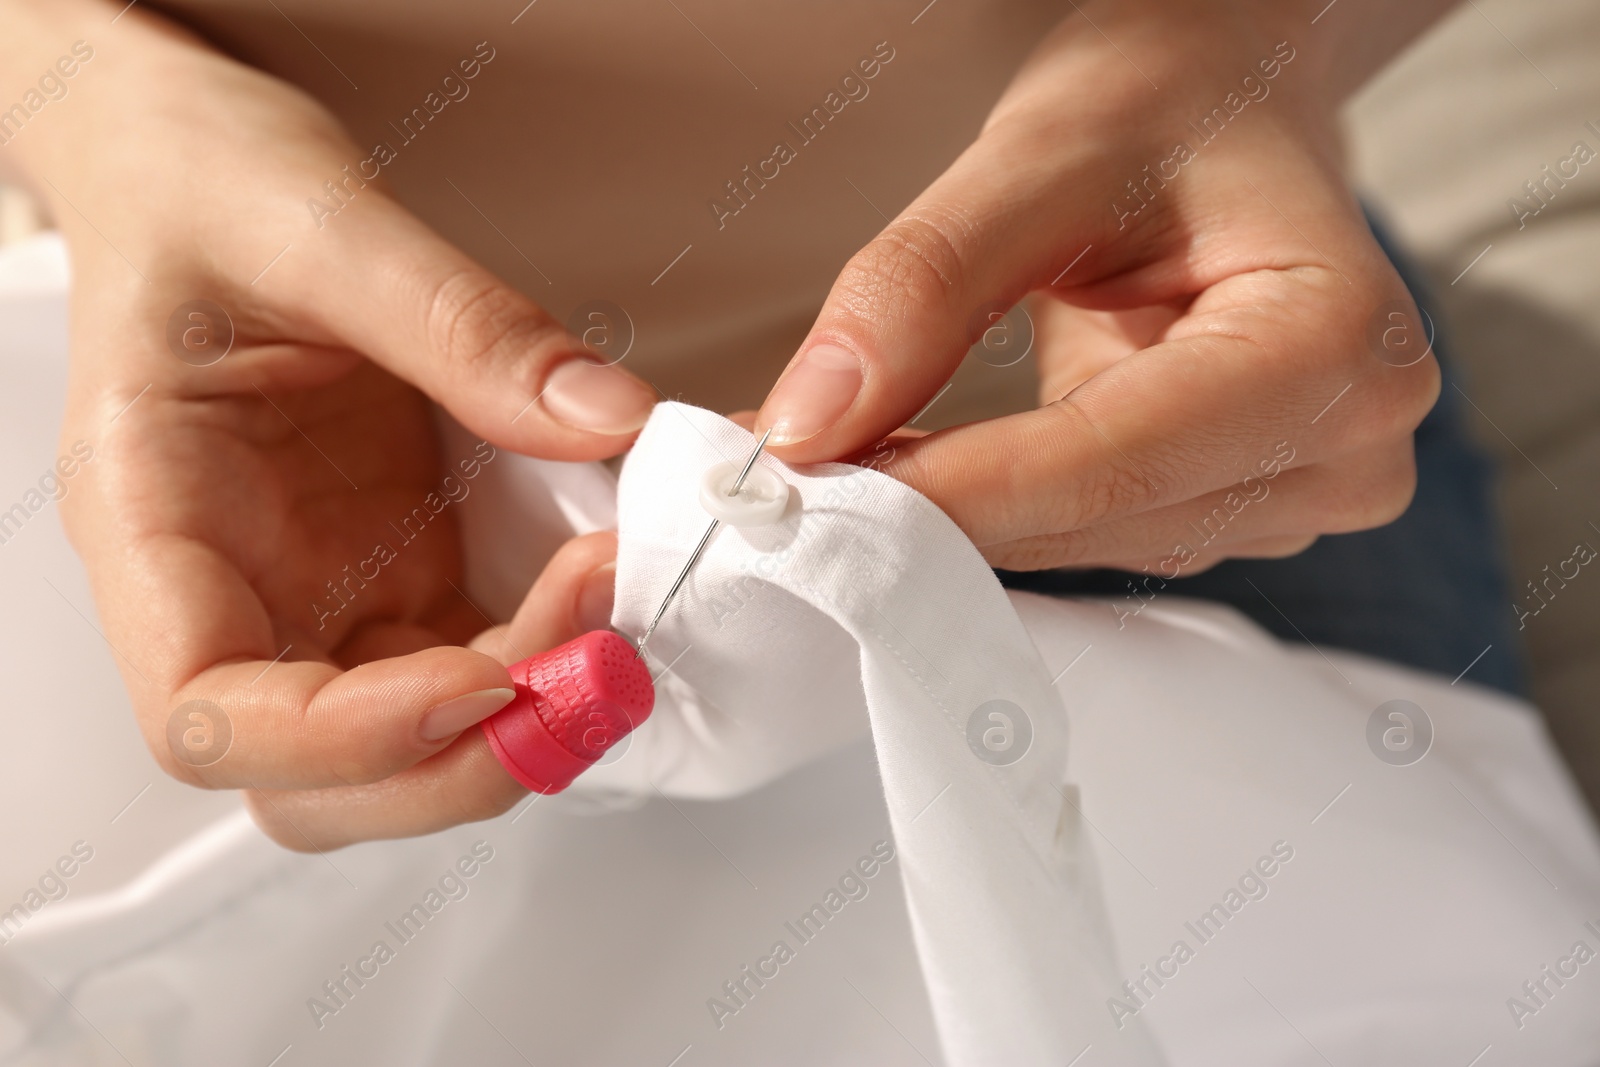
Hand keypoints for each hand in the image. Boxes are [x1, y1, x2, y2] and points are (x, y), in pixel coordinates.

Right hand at [3, 0, 653, 845]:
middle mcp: (234, 591)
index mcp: (155, 522)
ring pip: (411, 749)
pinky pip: (477, 663)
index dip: (350, 736)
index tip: (482, 676)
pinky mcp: (399, 574)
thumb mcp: (319, 223)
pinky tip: (613, 584)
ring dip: (525, 722)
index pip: (210, 717)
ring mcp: (322, 594)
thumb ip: (460, 325)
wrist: (197, 164)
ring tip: (620, 615)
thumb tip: (605, 423)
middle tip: (596, 662)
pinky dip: (551, 654)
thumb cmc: (202, 186)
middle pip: (320, 779)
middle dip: (466, 758)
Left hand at [755, 0, 1446, 573]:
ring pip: (1081, 541)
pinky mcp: (1240, 506)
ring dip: (949, 512)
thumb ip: (922, 285)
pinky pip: (1088, 531)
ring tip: (832, 460)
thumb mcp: (1040, 154)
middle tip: (771, 479)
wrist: (1236, 100)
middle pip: (1095, 517)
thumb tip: (806, 427)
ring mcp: (1301, 490)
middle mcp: (1346, 445)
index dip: (947, 490)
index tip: (800, 494)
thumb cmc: (1167, 100)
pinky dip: (989, 503)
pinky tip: (911, 466)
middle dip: (925, 507)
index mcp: (1339, 345)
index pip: (1111, 458)